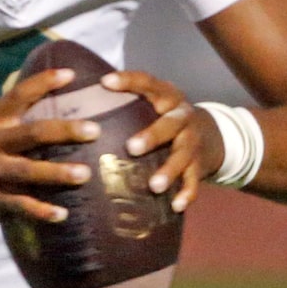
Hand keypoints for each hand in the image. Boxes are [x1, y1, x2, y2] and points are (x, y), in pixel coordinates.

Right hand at [0, 68, 98, 228]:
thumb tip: (51, 107)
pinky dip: (41, 211)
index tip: (70, 74)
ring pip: (29, 171)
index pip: (19, 95)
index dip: (44, 83)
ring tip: (85, 174)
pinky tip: (62, 214)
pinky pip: (21, 205)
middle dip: (65, 131)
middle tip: (93, 130)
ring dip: (58, 173)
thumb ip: (9, 121)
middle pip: (33, 133)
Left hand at [108, 70, 222, 213]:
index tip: (105, 83)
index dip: (128, 81)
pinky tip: (176, 206)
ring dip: (169, 171)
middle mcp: (182, 116)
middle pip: (170, 124)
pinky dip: (186, 193)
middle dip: (152, 136)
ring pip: (182, 156)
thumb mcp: (152, 104)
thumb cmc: (164, 119)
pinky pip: (194, 181)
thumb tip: (75, 96)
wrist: (210, 134)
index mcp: (167, 97)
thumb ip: (125, 101)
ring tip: (154, 186)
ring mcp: (192, 142)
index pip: (148, 83)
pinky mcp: (199, 165)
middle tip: (131, 148)